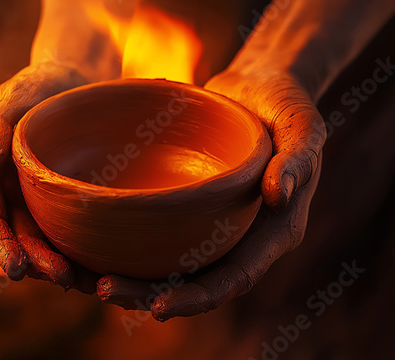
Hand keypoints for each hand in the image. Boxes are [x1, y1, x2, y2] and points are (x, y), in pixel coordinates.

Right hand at [0, 60, 97, 291]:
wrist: (77, 81)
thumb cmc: (40, 85)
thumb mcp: (14, 97)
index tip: (17, 270)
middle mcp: (13, 194)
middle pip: (20, 237)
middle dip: (39, 262)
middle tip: (65, 279)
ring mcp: (40, 199)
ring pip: (46, 240)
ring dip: (63, 263)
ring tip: (90, 281)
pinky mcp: (67, 198)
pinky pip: (71, 228)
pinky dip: (84, 247)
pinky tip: (106, 262)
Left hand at [96, 67, 325, 319]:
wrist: (261, 87)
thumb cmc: (286, 106)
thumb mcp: (302, 125)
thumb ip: (297, 159)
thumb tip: (278, 196)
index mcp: (273, 231)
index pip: (235, 277)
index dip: (200, 297)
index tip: (158, 308)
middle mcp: (242, 235)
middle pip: (197, 280)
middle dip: (152, 294)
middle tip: (105, 290)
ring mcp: (217, 221)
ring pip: (175, 263)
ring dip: (137, 275)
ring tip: (92, 277)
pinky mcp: (195, 203)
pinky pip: (165, 230)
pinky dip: (135, 242)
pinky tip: (100, 238)